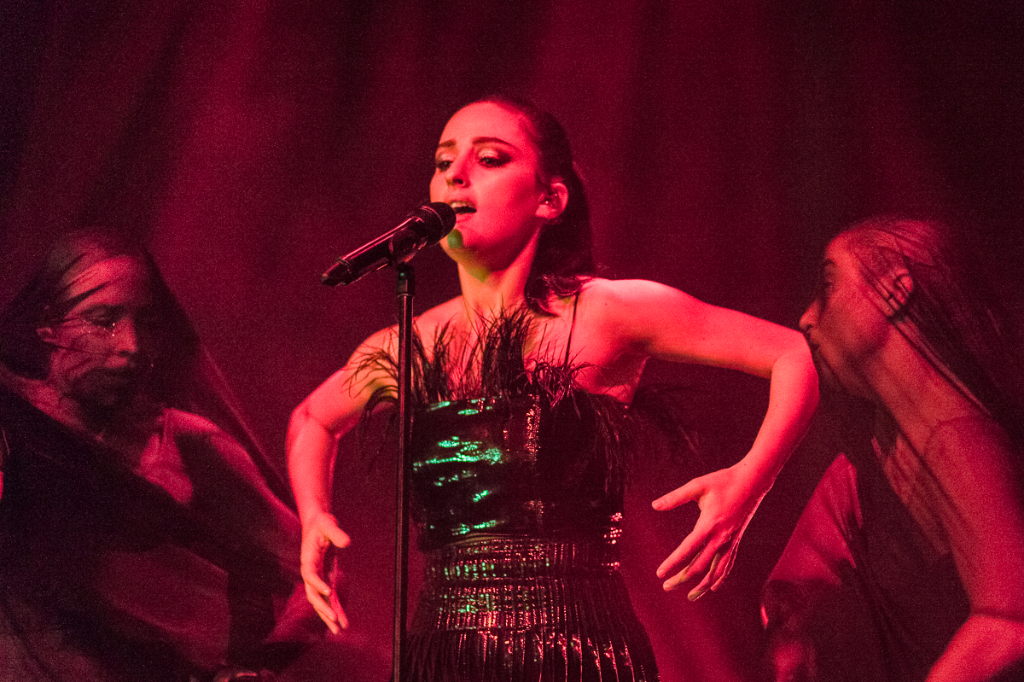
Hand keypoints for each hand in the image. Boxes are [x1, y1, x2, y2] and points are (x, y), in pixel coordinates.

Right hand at [299, 511, 350, 633]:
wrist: (317, 524)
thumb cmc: (322, 523)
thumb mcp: (328, 524)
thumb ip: (336, 533)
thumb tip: (346, 542)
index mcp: (308, 558)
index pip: (309, 574)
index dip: (317, 583)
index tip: (328, 591)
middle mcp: (310, 571)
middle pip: (312, 593)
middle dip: (322, 606)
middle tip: (333, 618)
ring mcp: (317, 577)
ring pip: (319, 600)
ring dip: (328, 614)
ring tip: (338, 629)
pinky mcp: (325, 579)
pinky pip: (329, 598)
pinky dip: (335, 608)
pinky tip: (342, 621)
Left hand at [652, 464, 766, 599]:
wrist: (753, 481)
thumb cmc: (723, 481)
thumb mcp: (697, 486)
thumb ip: (675, 497)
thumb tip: (654, 505)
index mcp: (708, 524)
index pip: (687, 550)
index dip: (673, 563)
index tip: (660, 573)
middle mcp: (721, 537)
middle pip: (699, 566)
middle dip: (682, 579)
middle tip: (667, 587)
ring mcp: (731, 541)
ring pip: (716, 571)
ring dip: (702, 586)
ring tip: (690, 597)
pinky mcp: (737, 541)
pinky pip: (728, 564)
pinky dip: (720, 578)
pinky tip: (714, 587)